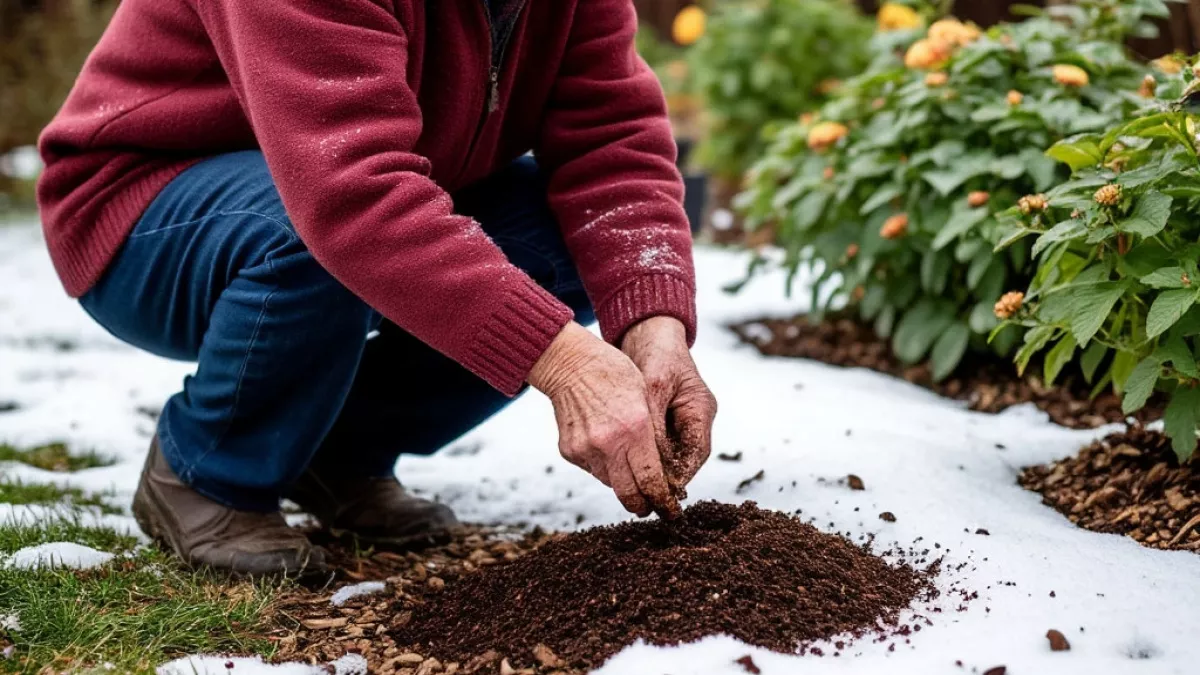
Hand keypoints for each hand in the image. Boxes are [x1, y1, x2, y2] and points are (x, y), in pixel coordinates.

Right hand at [528, 322, 679, 517]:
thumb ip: (653, 437)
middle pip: (629, 494)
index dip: (663, 500)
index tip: (671, 511)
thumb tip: (658, 472)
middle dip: (643, 506)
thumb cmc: (614, 374)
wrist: (571, 364)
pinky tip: (607, 448)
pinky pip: (593, 470)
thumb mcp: (645, 397)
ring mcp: (586, 450)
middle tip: (651, 508)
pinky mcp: (570, 452)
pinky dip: (604, 466)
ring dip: (623, 482)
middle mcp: (609, 444)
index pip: (652, 480)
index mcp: (635, 429)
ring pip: (610, 483)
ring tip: (630, 471)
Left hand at [620, 316, 716, 500]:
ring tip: (631, 484)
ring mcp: (678, 420)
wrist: (646, 332)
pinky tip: (622, 462)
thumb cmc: (655, 352)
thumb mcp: (653, 384)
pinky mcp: (660, 420)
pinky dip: (640, 454)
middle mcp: (693, 419)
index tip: (662, 491)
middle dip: (664, 478)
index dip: (680, 475)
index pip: (696, 453)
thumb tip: (648, 454)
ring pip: (667, 456)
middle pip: (683, 460)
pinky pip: (653, 445)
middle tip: (644, 496)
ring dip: (650, 468)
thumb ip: (652, 419)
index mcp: (700, 409)